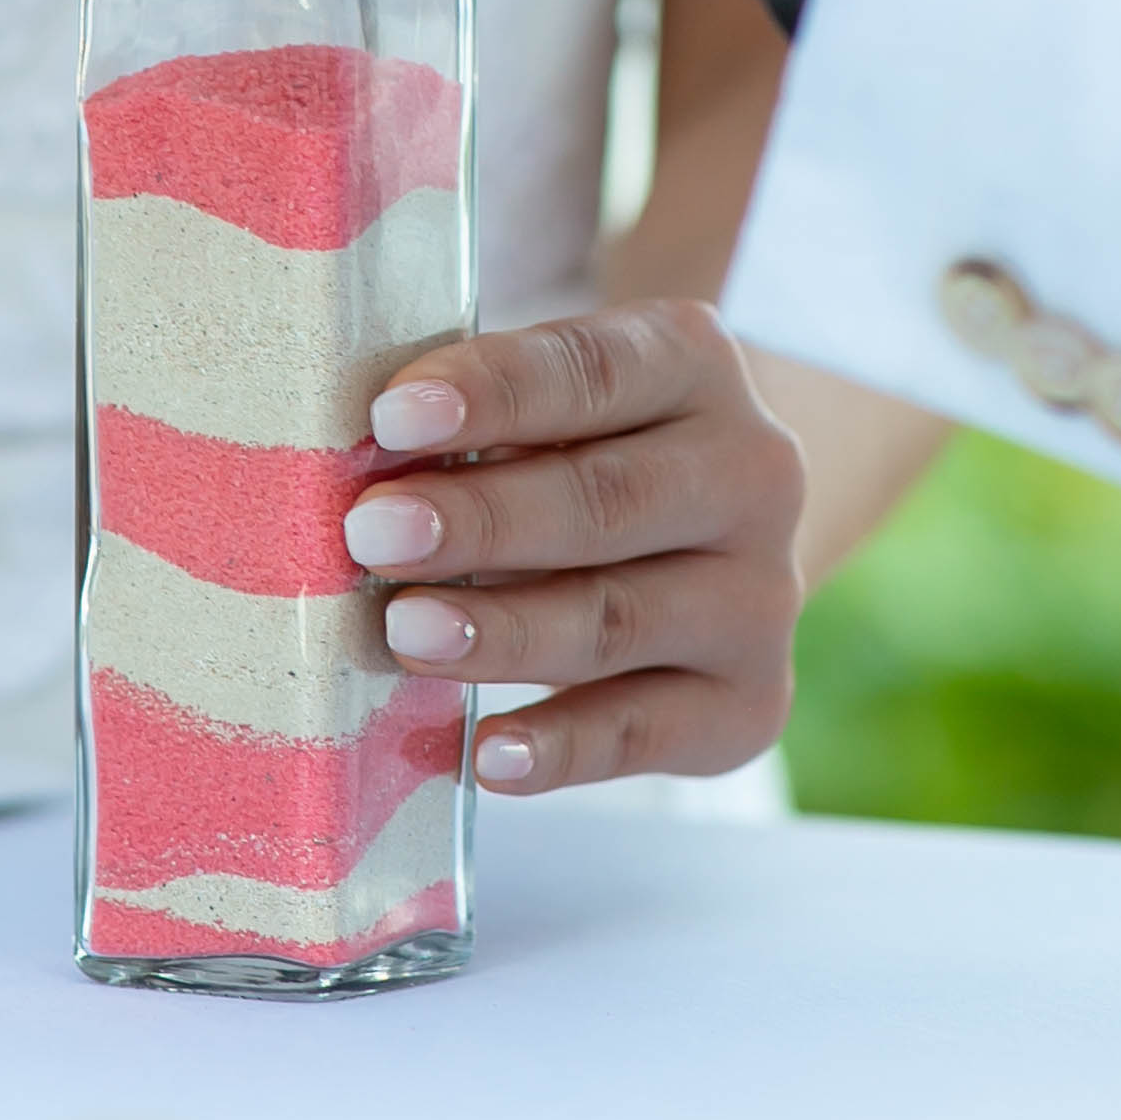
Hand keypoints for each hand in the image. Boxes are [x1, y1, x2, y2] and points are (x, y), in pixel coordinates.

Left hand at [342, 303, 807, 792]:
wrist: (712, 534)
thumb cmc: (582, 450)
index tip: (391, 417)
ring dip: (503, 631)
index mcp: (694, 365)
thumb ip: (475, 428)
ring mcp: (758, 596)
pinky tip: (486, 754)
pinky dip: (562, 747)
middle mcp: (752, 475)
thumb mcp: (548, 407)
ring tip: (405, 632)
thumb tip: (362, 477)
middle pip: (608, 499)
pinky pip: (645, 733)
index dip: (492, 393)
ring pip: (619, 618)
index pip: (590, 371)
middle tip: (373, 534)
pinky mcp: (748, 701)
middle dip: (481, 520)